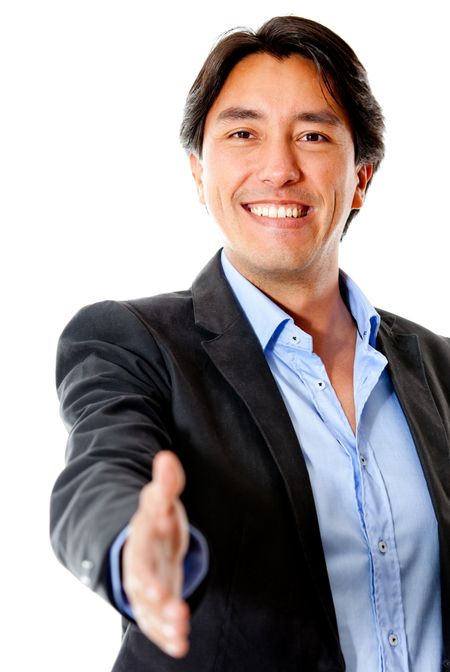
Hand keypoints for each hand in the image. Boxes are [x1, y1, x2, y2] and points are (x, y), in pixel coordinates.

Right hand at [122, 450, 190, 656]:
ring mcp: (146, 588)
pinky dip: (166, 635)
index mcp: (140, 540)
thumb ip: (166, 483)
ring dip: (165, 623)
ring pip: (150, 609)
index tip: (159, 591)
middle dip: (158, 603)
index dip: (147, 576)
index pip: (140, 559)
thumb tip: (166, 457)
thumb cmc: (157, 517)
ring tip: (182, 633)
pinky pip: (156, 623)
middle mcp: (139, 568)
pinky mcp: (155, 603)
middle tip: (178, 614)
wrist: (146, 538)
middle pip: (144, 588)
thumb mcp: (162, 499)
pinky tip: (181, 645)